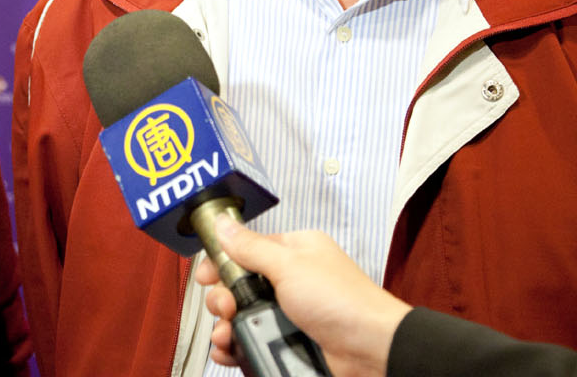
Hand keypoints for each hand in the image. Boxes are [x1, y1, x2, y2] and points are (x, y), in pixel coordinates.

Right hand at [195, 217, 411, 376]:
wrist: (371, 350)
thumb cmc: (344, 301)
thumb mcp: (290, 266)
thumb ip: (251, 247)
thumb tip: (224, 225)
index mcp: (294, 252)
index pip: (246, 250)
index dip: (221, 262)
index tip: (205, 275)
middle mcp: (291, 282)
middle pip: (238, 286)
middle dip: (222, 298)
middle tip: (225, 307)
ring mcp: (289, 315)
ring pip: (242, 318)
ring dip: (225, 327)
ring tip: (227, 334)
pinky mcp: (288, 342)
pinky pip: (252, 342)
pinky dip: (236, 348)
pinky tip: (229, 350)